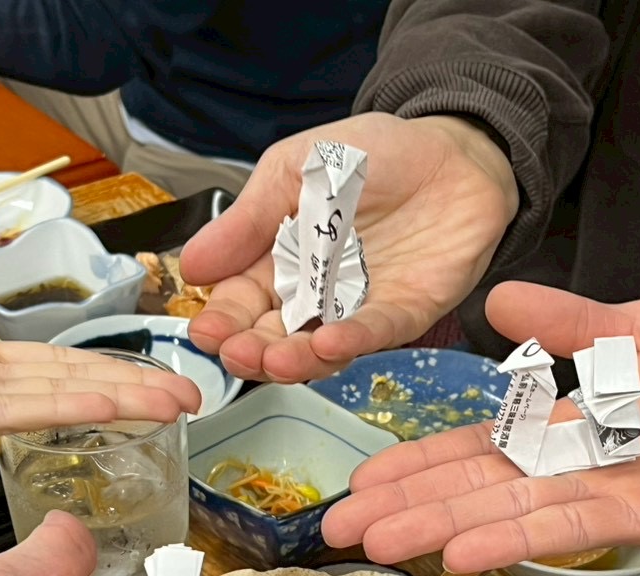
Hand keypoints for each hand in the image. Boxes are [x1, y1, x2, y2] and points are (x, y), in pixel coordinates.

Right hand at [181, 113, 517, 381]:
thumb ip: (248, 218)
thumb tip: (190, 266)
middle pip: (274, 337)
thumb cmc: (370, 156)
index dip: (222, 321)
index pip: (241, 304)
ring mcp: (358, 310)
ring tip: (274, 361)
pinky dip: (352, 343)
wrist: (449, 150)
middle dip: (251, 351)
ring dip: (295, 360)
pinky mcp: (404, 313)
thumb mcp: (294, 170)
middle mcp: (315, 297)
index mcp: (278, 263)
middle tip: (235, 354)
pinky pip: (374, 334)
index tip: (206, 332)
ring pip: (319, 349)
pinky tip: (329, 345)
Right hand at [324, 283, 639, 570]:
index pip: (474, 450)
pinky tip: (458, 549)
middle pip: (474, 490)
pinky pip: (573, 522)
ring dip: (439, 528)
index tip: (355, 485)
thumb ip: (567, 323)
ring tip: (375, 547)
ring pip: (507, 511)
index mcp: (568, 428)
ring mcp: (610, 497)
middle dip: (404, 509)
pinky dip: (512, 534)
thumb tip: (493, 299)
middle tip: (333, 534)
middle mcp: (575, 471)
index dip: (414, 467)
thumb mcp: (634, 328)